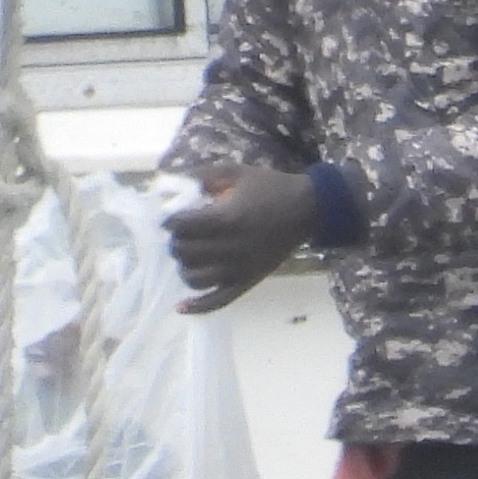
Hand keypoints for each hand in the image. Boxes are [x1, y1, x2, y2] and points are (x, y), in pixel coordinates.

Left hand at [166, 163, 319, 312]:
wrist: (307, 209)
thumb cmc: (271, 188)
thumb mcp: (237, 172)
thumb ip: (204, 176)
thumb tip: (174, 185)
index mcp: (227, 219)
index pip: (182, 226)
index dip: (170, 221)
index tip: (170, 218)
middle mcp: (231, 248)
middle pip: (184, 251)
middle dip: (176, 241)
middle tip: (181, 234)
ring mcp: (239, 270)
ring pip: (194, 278)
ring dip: (184, 266)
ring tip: (189, 255)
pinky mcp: (247, 283)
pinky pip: (218, 301)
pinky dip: (197, 307)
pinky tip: (181, 306)